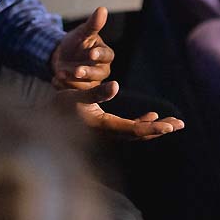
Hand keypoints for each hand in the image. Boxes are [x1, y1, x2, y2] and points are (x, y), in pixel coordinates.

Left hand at [51, 7, 114, 88]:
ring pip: (86, 84)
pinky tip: (55, 80)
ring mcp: (91, 82)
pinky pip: (74, 91)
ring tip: (60, 73)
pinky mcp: (80, 91)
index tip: (91, 53)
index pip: (107, 55)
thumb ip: (93, 24)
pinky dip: (64, 86)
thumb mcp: (82, 33)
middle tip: (77, 71)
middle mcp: (101, 70)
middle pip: (99, 73)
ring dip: (73, 80)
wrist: (62, 56)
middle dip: (87, 72)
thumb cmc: (76, 42)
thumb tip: (102, 9)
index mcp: (105, 55)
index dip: (100, 55)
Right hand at [59, 82, 184, 140]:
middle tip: (181, 124)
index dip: (153, 128)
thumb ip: (96, 92)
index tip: (171, 126)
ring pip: (135, 132)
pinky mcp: (104, 128)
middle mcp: (106, 133)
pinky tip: (150, 116)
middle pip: (138, 134)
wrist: (39, 120)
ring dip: (154, 127)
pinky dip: (141, 123)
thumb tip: (117, 85)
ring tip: (172, 123)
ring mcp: (105, 132)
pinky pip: (127, 129)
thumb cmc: (55, 106)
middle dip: (160, 129)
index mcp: (102, 126)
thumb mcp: (75, 95)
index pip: (133, 130)